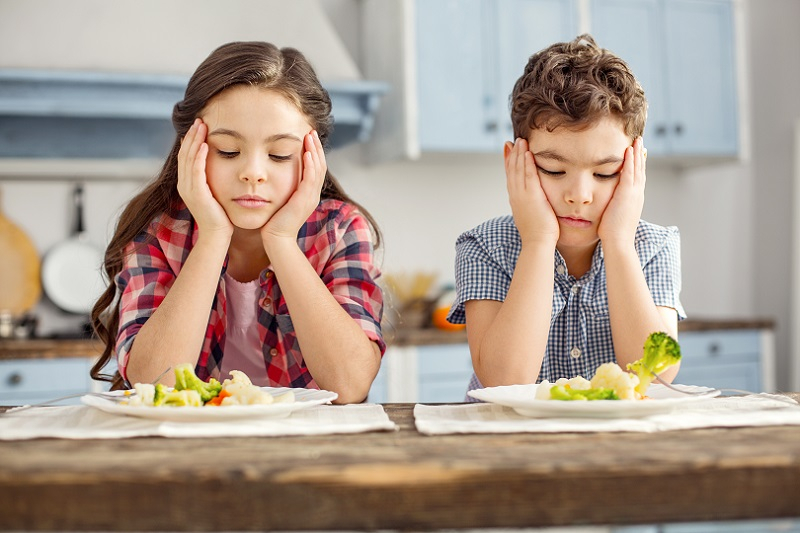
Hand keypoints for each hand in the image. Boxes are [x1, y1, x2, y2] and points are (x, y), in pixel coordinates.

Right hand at [177, 119, 233, 238]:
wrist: (218, 235)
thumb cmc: (220, 215)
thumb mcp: (214, 191)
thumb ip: (212, 178)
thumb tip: (219, 163)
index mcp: (187, 183)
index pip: (186, 155)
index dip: (191, 139)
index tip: (199, 124)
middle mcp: (184, 184)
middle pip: (184, 154)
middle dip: (191, 135)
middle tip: (199, 119)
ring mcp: (188, 189)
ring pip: (188, 159)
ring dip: (194, 141)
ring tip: (201, 126)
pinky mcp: (197, 194)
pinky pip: (196, 172)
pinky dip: (199, 157)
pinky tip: (204, 145)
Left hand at [261, 130, 325, 245]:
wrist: (275, 238)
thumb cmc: (273, 221)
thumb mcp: (281, 200)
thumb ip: (283, 188)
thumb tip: (275, 174)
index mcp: (309, 194)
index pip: (316, 169)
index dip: (314, 152)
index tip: (308, 137)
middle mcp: (313, 195)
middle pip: (320, 166)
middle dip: (316, 147)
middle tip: (311, 131)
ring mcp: (311, 198)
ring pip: (317, 170)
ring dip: (314, 151)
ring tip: (310, 136)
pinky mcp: (304, 200)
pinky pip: (310, 179)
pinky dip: (310, 165)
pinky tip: (307, 153)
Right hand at [504, 138, 558, 246]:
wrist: (537, 243)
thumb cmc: (538, 234)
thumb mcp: (531, 216)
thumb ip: (531, 206)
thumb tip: (534, 202)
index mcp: (515, 200)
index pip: (510, 177)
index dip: (508, 163)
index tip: (508, 150)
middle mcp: (515, 196)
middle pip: (511, 171)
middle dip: (512, 155)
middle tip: (513, 141)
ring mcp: (522, 195)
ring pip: (518, 170)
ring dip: (519, 154)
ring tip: (520, 141)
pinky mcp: (531, 196)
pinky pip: (529, 175)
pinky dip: (527, 163)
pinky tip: (528, 152)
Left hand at [597, 137, 645, 246]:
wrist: (618, 242)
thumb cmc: (613, 234)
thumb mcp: (615, 217)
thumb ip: (614, 208)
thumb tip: (608, 207)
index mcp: (634, 200)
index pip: (637, 178)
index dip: (638, 166)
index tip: (638, 154)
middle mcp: (637, 195)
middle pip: (640, 170)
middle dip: (640, 155)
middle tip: (640, 141)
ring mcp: (634, 194)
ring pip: (637, 168)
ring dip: (636, 153)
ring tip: (637, 140)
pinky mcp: (627, 194)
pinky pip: (629, 173)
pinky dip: (630, 161)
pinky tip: (628, 149)